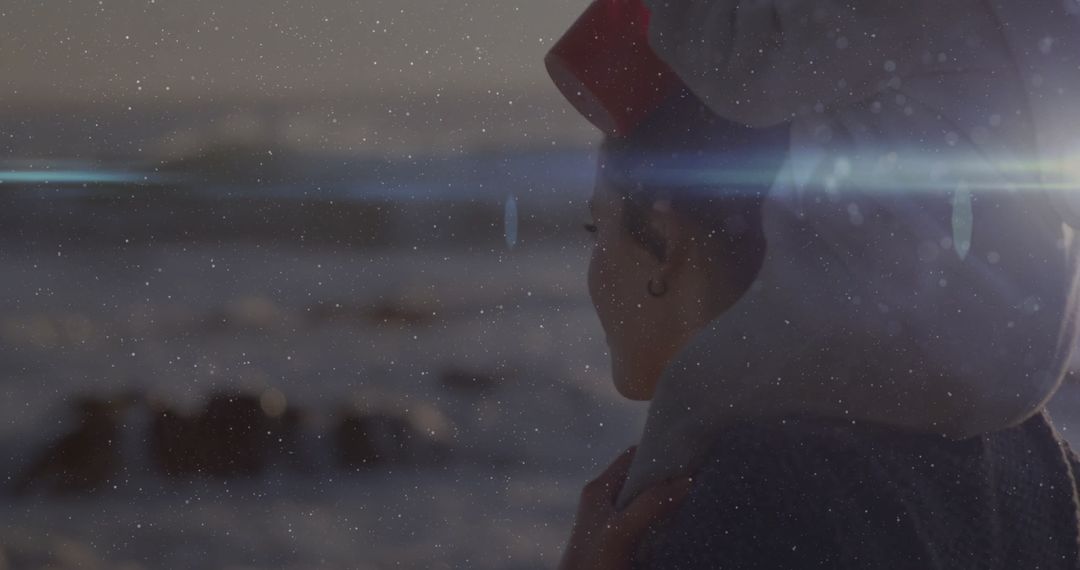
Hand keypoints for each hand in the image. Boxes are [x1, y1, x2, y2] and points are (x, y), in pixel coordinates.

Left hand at [558, 447, 692, 569]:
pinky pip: (649, 524)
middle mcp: (606, 502)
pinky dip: (665, 523)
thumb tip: (687, 481)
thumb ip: (652, 504)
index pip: (634, 457)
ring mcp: (614, 523)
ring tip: (695, 499)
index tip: (688, 454)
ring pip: (648, 502)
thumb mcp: (622, 529)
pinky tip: (681, 527)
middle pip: (643, 480)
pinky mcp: (623, 543)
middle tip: (697, 479)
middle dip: (668, 479)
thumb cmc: (593, 563)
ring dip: (668, 502)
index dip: (659, 452)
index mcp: (599, 489)